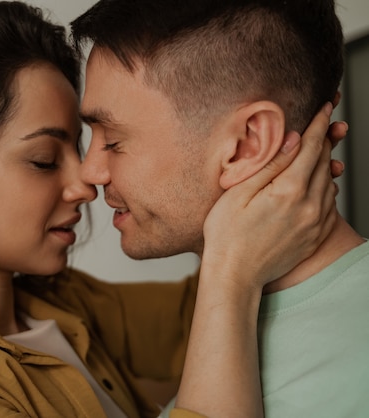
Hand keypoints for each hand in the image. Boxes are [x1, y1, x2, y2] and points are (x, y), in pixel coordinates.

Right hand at [202, 102, 338, 289]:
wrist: (235, 276)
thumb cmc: (226, 236)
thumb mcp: (237, 194)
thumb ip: (267, 166)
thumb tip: (290, 141)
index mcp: (288, 191)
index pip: (310, 148)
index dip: (318, 124)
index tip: (325, 107)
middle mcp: (309, 206)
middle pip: (324, 162)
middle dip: (327, 138)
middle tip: (331, 120)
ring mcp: (314, 223)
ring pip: (330, 182)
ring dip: (329, 162)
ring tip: (326, 148)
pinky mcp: (314, 237)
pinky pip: (330, 204)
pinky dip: (328, 187)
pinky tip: (322, 182)